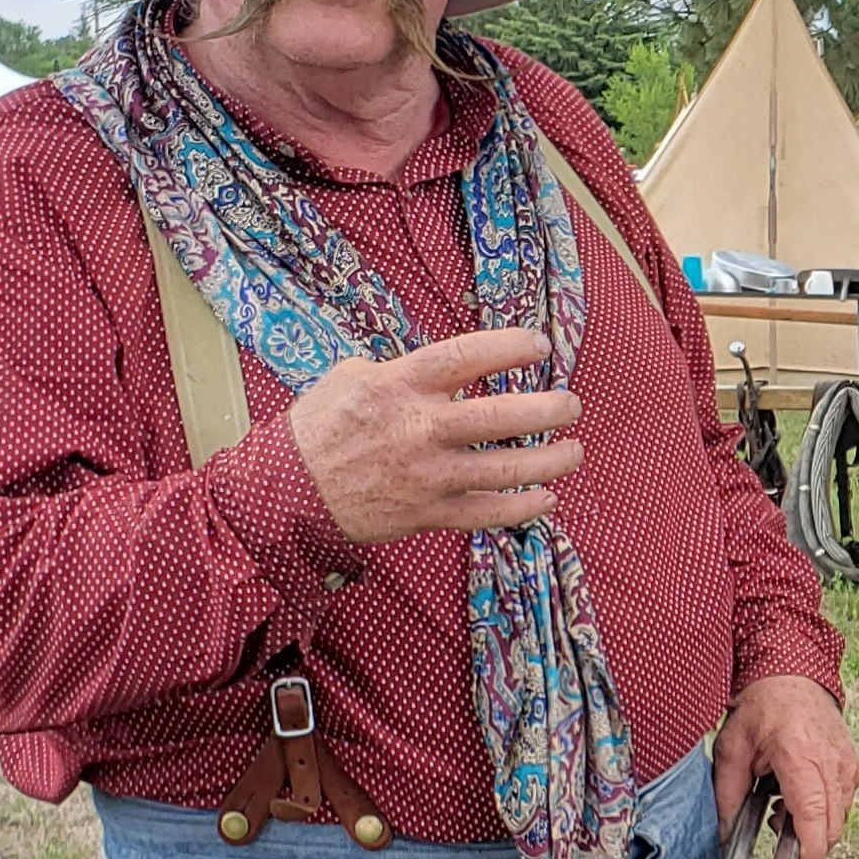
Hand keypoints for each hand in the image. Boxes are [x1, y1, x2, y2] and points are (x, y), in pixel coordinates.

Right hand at [286, 329, 582, 542]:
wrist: (285, 491)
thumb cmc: (318, 427)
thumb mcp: (349, 377)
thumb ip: (400, 369)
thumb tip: (439, 369)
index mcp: (400, 385)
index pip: (467, 357)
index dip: (510, 347)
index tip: (540, 345)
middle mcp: (420, 429)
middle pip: (501, 417)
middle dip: (549, 410)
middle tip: (571, 405)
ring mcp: (428, 475)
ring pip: (506, 469)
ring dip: (551, 461)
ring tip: (574, 451)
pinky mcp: (429, 513)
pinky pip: (487, 512)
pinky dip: (523, 507)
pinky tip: (547, 497)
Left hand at [711, 674, 856, 858]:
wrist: (792, 677)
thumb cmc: (764, 705)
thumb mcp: (732, 749)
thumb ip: (727, 796)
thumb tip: (725, 834)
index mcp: (800, 755)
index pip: (813, 813)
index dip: (811, 848)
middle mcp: (830, 760)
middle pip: (832, 823)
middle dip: (808, 841)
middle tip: (777, 828)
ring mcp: (846, 762)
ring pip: (840, 815)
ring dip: (815, 825)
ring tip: (783, 804)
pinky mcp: (852, 764)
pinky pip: (844, 801)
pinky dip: (825, 810)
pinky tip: (800, 795)